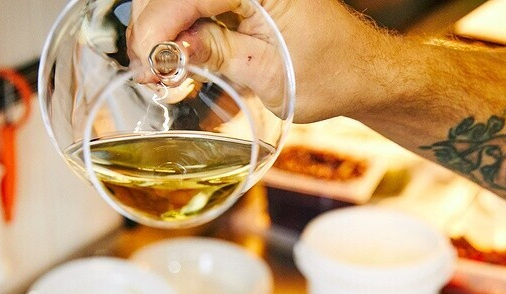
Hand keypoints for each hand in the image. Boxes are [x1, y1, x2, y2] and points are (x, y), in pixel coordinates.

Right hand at [128, 0, 390, 120]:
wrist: (360, 71)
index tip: (145, 62)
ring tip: (159, 68)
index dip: (159, 26)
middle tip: (148, 72)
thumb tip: (167, 49)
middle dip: (153, 25)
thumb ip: (217, 54)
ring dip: (161, 25)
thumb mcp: (268, 73)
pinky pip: (197, 2)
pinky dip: (179, 23)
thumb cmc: (330, 74)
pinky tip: (175, 53)